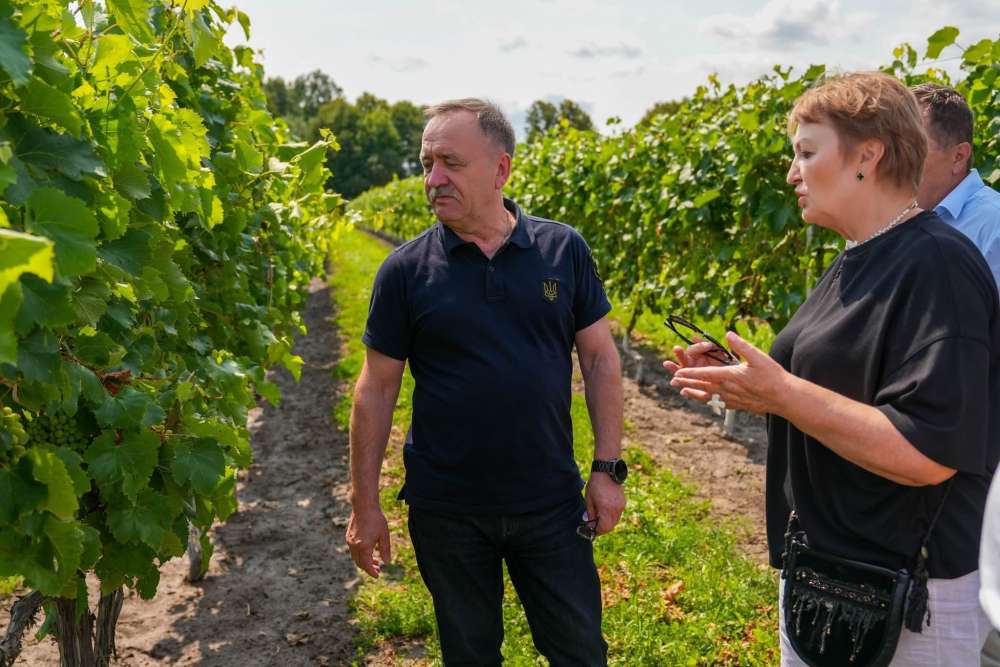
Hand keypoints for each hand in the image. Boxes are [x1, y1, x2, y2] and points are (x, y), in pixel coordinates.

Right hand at [345, 505, 390, 577]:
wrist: (363, 506)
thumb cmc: (376, 519)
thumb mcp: (384, 535)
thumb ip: (385, 549)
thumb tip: (386, 562)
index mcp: (364, 547)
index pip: (366, 565)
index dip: (372, 572)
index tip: (377, 576)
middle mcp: (354, 546)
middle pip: (360, 563)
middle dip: (368, 568)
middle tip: (378, 569)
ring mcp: (350, 541)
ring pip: (356, 557)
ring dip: (364, 561)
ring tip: (375, 561)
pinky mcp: (348, 537)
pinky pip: (353, 551)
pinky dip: (360, 555)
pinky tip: (369, 551)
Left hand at [585, 471, 625, 536]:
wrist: (607, 471)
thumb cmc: (596, 484)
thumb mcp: (589, 499)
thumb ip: (590, 513)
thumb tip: (588, 523)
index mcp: (606, 509)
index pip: (603, 528)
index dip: (597, 531)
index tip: (591, 532)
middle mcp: (616, 509)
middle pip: (610, 526)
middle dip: (602, 529)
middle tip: (594, 527)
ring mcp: (621, 506)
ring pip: (615, 521)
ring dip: (607, 523)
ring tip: (598, 519)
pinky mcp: (623, 502)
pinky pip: (618, 514)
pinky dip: (611, 517)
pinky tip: (605, 512)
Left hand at [668, 332, 788, 414]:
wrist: (783, 397)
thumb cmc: (772, 376)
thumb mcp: (758, 357)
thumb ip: (742, 346)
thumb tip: (728, 334)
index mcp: (730, 376)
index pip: (705, 374)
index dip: (690, 373)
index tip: (678, 372)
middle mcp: (728, 389)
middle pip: (702, 386)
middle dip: (687, 383)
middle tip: (673, 381)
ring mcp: (732, 399)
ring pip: (708, 396)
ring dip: (695, 393)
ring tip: (683, 392)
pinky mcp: (737, 405)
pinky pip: (718, 403)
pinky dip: (709, 400)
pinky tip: (706, 399)